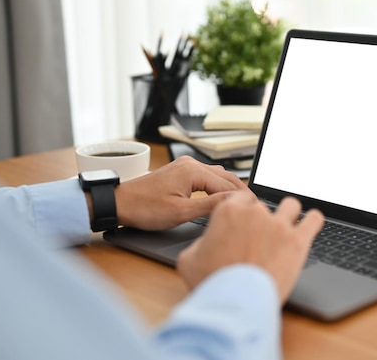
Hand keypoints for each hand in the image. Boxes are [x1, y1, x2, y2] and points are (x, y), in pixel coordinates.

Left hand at [113, 156, 249, 230]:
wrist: (120, 203)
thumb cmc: (145, 208)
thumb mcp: (181, 212)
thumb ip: (210, 205)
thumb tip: (233, 202)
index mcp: (193, 171)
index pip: (228, 184)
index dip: (243, 198)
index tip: (255, 210)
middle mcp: (190, 164)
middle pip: (225, 177)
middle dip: (240, 192)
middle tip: (253, 209)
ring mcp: (185, 166)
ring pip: (216, 176)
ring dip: (229, 189)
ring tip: (240, 205)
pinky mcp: (180, 172)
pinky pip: (206, 177)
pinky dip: (217, 187)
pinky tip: (221, 197)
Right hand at [177, 191, 323, 303]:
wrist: (235, 304)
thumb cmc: (212, 283)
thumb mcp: (189, 258)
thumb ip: (200, 243)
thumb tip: (206, 243)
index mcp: (229, 211)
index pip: (242, 198)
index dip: (244, 210)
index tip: (246, 221)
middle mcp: (256, 212)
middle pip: (265, 204)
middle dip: (263, 218)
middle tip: (261, 237)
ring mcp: (279, 225)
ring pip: (291, 205)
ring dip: (288, 214)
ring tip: (286, 228)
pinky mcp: (298, 241)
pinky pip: (314, 219)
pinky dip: (313, 220)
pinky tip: (311, 224)